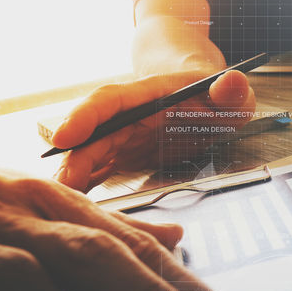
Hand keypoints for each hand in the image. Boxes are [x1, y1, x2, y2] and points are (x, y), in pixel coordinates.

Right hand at [51, 68, 255, 191]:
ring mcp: (123, 138)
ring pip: (90, 157)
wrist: (205, 96)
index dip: (85, 117)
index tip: (62, 136)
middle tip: (58, 190)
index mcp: (148, 96)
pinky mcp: (124, 156)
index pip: (110, 102)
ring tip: (60, 205)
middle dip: (72, 161)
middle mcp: (127, 117)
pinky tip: (71, 207)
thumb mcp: (233, 93)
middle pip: (92, 136)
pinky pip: (98, 171)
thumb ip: (232, 90)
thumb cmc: (217, 94)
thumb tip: (233, 82)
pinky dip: (84, 187)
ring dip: (73, 178)